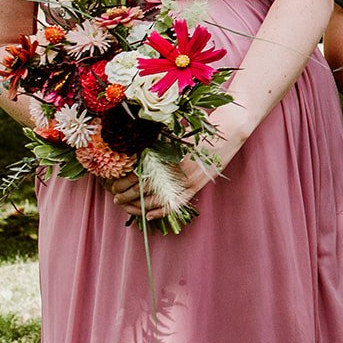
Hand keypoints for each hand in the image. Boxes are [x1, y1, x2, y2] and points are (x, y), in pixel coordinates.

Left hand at [108, 109, 255, 220]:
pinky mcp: (197, 186)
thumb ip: (156, 144)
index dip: (123, 183)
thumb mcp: (174, 133)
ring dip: (139, 207)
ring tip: (127, 207)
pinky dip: (161, 212)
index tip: (113, 186)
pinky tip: (148, 215)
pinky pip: (175, 204)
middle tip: (115, 198)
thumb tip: (133, 156)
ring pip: (157, 201)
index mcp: (167, 157)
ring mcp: (187, 181)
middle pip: (143, 190)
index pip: (137, 176)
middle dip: (126, 196)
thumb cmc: (200, 127)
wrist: (229, 130)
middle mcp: (175, 171)